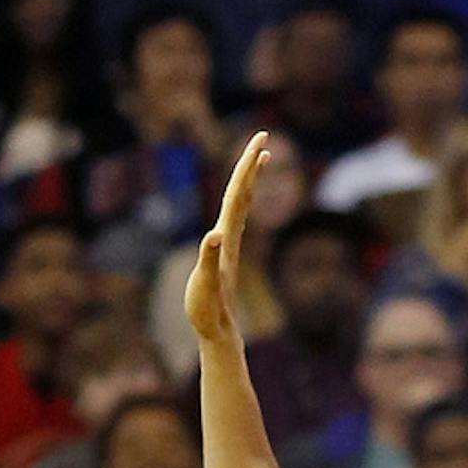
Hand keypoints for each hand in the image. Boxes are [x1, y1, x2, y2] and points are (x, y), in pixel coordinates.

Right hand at [183, 129, 269, 350]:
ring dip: (249, 178)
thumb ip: (208, 259)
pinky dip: (239, 198)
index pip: (237, 194)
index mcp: (226, 237)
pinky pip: (235, 215)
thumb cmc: (208, 310)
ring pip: (242, 202)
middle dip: (251, 163)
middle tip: (263, 135)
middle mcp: (231, 236)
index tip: (260, 142)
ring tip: (261, 157)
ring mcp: (230, 243)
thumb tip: (214, 236)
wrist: (220, 332)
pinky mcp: (225, 252)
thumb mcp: (204, 285)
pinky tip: (241, 196)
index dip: (246, 167)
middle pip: (242, 192)